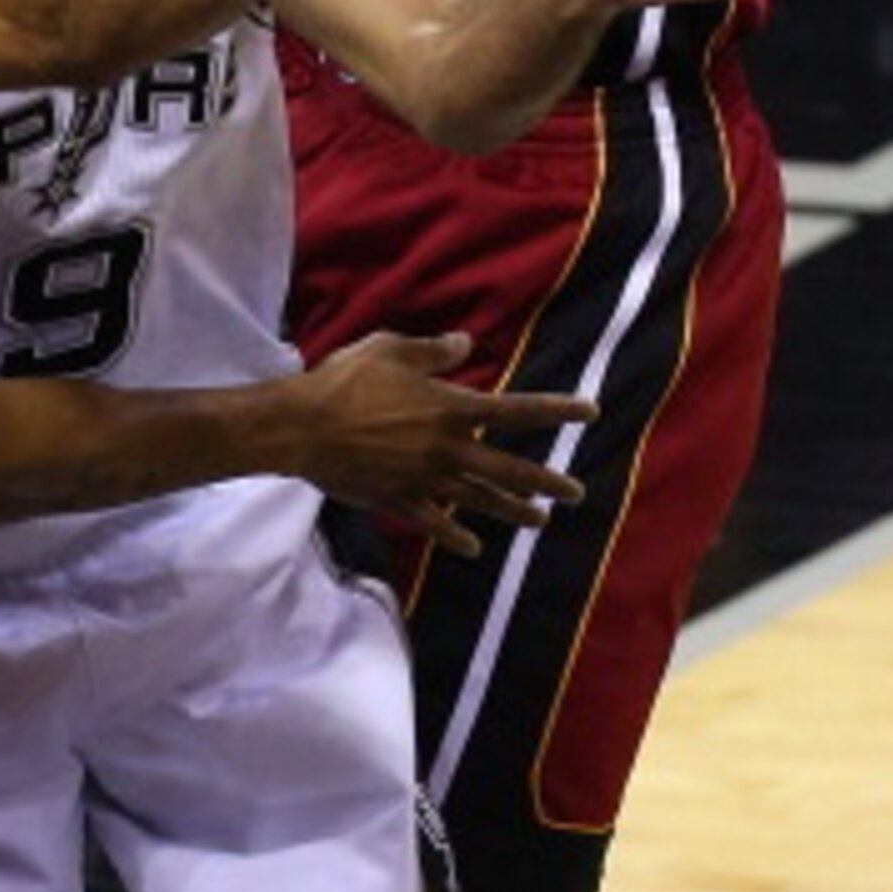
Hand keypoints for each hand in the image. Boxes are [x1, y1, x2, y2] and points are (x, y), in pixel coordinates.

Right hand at [293, 330, 591, 557]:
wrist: (300, 427)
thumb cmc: (343, 381)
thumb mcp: (389, 349)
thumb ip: (432, 349)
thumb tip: (466, 344)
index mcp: (451, 408)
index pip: (518, 410)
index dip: (557, 410)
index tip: (591, 412)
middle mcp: (448, 448)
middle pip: (510, 469)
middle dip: (547, 482)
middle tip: (576, 493)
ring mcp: (425, 480)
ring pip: (481, 501)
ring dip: (514, 511)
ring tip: (540, 522)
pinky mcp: (399, 501)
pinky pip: (436, 525)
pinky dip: (457, 538)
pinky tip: (474, 547)